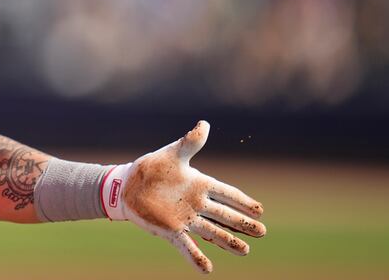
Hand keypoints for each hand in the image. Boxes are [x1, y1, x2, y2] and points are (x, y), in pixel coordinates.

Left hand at [101, 121, 265, 273]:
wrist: (127, 185)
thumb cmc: (151, 168)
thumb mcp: (172, 153)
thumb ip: (190, 142)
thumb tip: (205, 123)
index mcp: (199, 184)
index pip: (226, 193)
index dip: (243, 201)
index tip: (260, 210)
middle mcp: (196, 204)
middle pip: (224, 216)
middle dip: (242, 224)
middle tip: (262, 232)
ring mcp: (185, 219)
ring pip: (211, 233)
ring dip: (228, 242)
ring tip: (244, 251)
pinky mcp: (171, 230)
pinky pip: (187, 246)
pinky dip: (197, 258)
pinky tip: (207, 269)